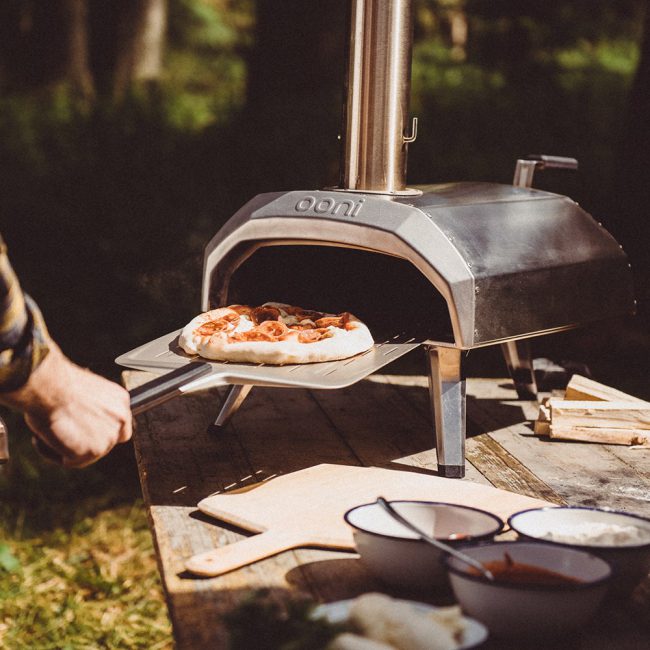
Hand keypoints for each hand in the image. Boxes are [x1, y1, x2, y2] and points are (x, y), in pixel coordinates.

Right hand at [1, 343, 131, 466]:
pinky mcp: (92, 451)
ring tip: (50, 429)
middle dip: (83, 441)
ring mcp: (109, 437)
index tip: (83, 431)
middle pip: (105, 443)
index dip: (100, 432)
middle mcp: (121, 420)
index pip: (120, 427)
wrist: (49, 384)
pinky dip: (52, 453)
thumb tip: (86, 422)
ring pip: (86, 454)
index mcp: (121, 401)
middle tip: (61, 431)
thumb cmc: (58, 383)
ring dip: (67, 447)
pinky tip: (44, 436)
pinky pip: (69, 461)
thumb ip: (95, 410)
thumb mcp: (88, 393)